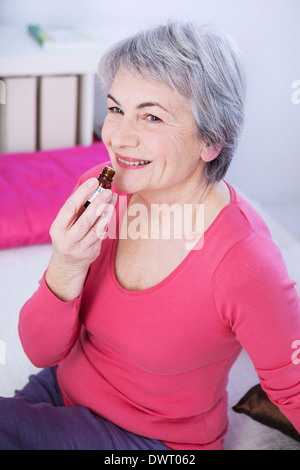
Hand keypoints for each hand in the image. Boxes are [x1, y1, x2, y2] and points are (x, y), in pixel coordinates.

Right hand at [45, 178, 117, 300]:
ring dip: (107, 212)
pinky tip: (111, 210)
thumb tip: (93, 188)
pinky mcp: (92, 253)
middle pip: (85, 220)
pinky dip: (107, 221)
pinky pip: (102, 234)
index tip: (94, 181)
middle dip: (98, 203)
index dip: (82, 193)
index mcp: (57, 228)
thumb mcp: (63, 224)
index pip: (70, 207)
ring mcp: (80, 248)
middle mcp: (67, 240)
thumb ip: (75, 210)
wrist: (68, 264)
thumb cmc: (67, 236)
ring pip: (97, 228)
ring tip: (113, 199)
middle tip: (108, 191)